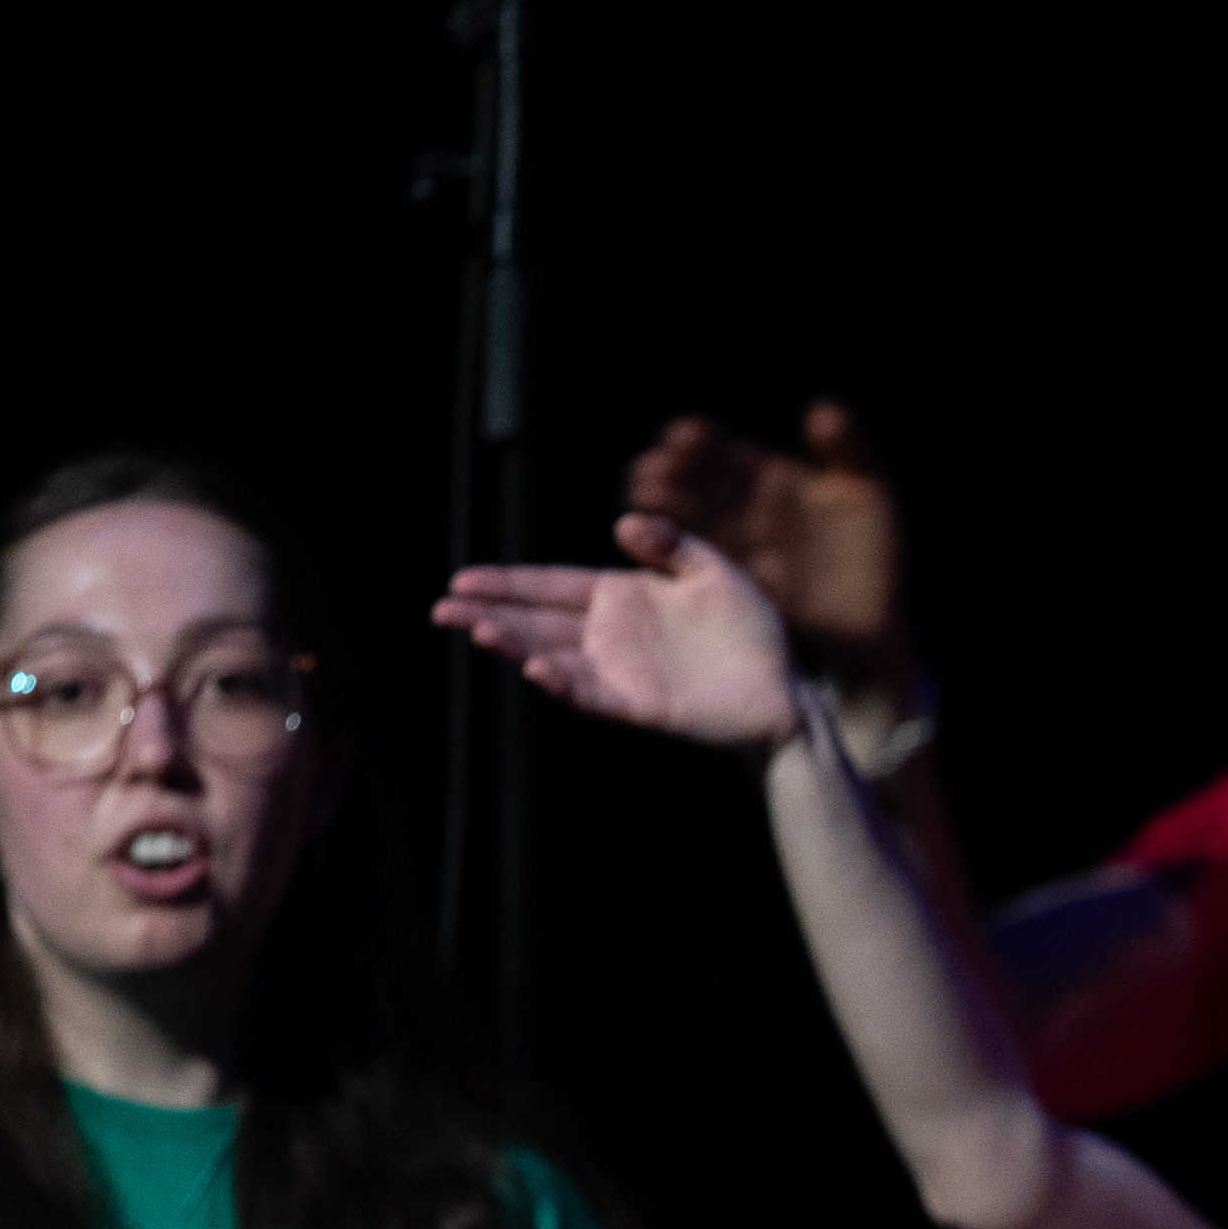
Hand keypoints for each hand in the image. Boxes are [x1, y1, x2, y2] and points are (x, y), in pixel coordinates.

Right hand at [431, 514, 811, 753]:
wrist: (785, 689)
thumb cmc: (749, 630)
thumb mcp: (714, 571)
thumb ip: (671, 544)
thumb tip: (622, 522)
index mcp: (619, 597)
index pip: (550, 586)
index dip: (507, 583)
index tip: (461, 580)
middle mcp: (609, 636)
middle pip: (537, 621)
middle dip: (490, 615)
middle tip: (442, 610)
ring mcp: (620, 672)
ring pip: (554, 657)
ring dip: (516, 645)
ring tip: (480, 632)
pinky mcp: (640, 706)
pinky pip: (593, 694)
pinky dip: (564, 682)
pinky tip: (536, 668)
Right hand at [629, 401, 913, 685]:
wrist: (880, 619)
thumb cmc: (878, 551)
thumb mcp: (871, 490)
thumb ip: (848, 449)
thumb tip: (822, 410)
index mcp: (775, 478)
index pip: (731, 454)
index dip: (705, 444)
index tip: (682, 434)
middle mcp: (750, 508)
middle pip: (704, 483)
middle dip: (675, 471)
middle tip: (651, 462)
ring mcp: (744, 546)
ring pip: (698, 517)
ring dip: (668, 503)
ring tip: (643, 488)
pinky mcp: (744, 583)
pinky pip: (707, 558)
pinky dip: (682, 544)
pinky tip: (657, 531)